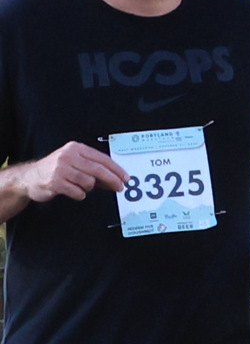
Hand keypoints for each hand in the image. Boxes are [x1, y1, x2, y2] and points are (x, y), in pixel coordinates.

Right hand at [1, 140, 123, 210]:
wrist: (29, 177)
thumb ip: (93, 167)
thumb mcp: (74, 162)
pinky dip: (79, 194)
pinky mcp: (55, 182)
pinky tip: (73, 191)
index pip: (102, 158)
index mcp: (76, 148)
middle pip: (98, 170)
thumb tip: (117, 178)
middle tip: (120, 188)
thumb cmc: (56, 170)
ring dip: (88, 187)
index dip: (116, 169)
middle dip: (112, 180)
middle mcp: (68, 156)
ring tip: (80, 186)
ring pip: (89, 182)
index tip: (126, 178)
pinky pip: (78, 192)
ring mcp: (61, 169)